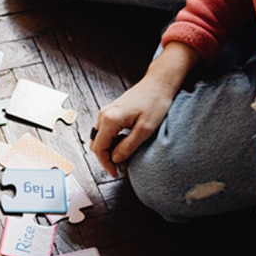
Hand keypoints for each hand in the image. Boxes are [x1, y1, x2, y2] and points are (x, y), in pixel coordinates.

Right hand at [90, 41, 198, 176]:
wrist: (159, 82)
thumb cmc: (155, 102)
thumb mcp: (145, 129)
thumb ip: (128, 146)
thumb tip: (115, 159)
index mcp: (110, 120)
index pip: (99, 149)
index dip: (106, 164)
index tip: (115, 172)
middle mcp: (103, 116)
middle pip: (96, 145)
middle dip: (106, 158)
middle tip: (120, 167)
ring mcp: (105, 113)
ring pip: (98, 139)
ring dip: (108, 150)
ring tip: (123, 156)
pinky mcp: (110, 112)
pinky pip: (103, 131)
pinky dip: (110, 141)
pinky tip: (123, 143)